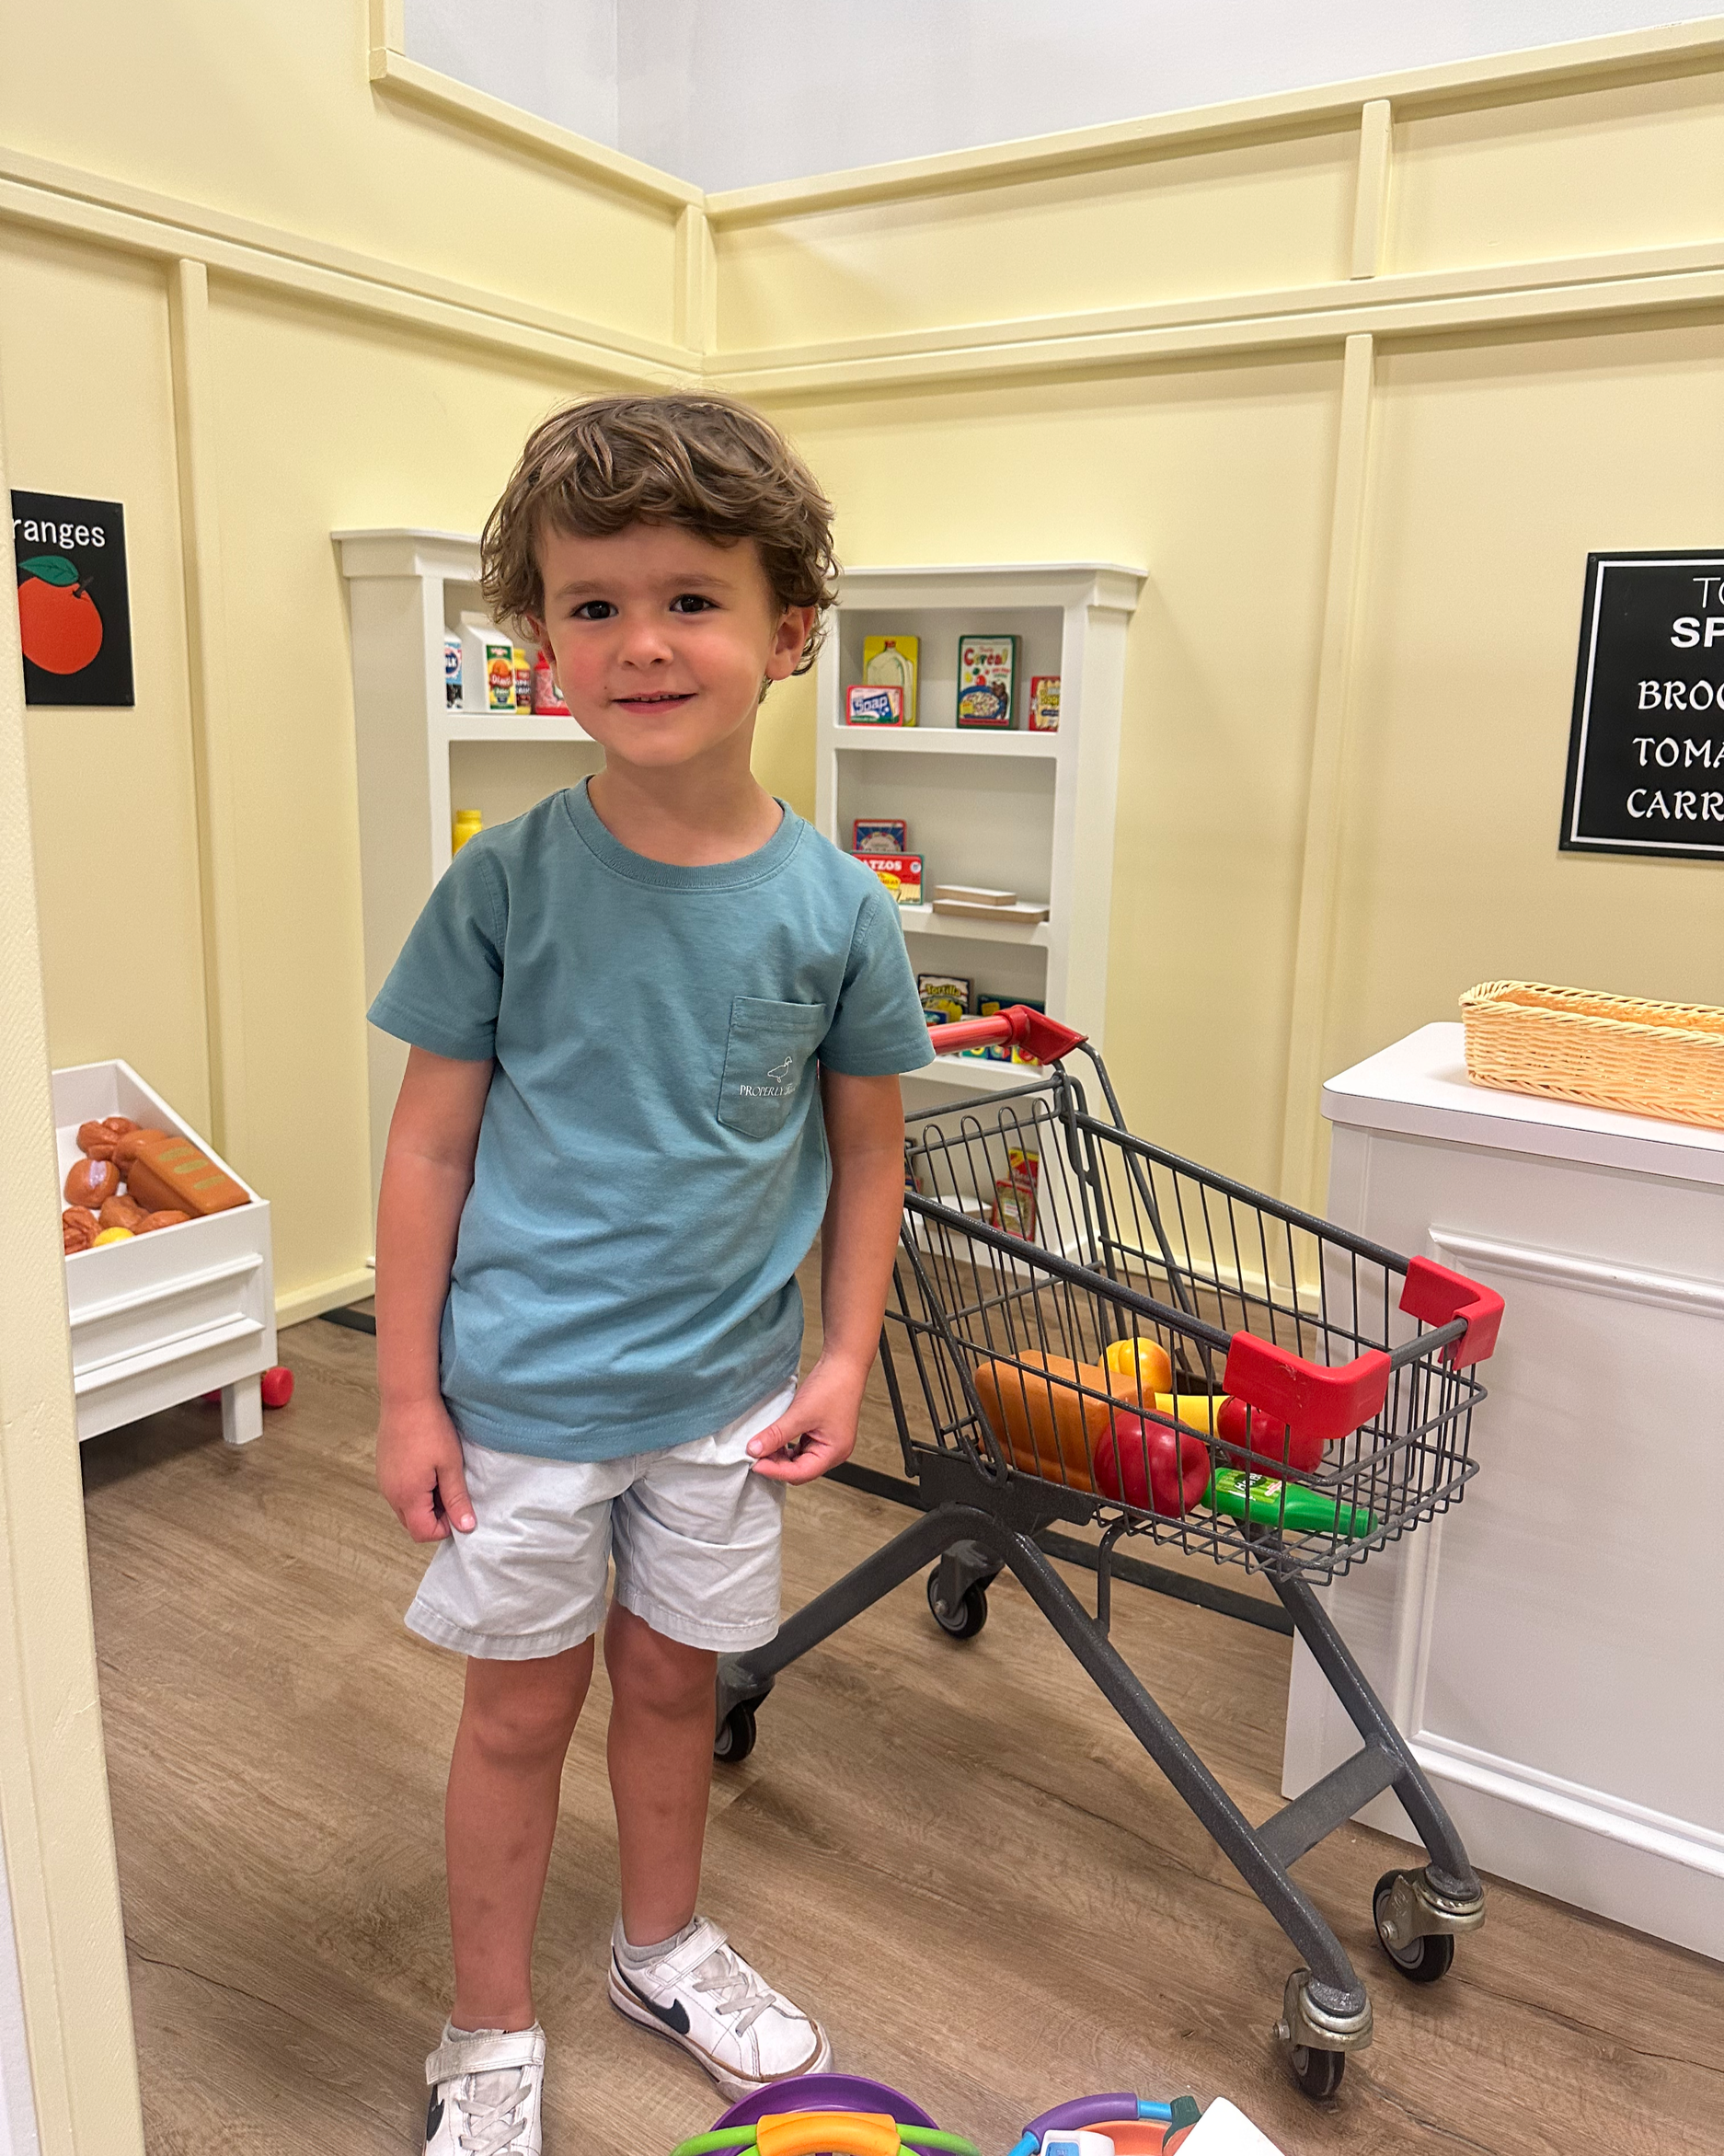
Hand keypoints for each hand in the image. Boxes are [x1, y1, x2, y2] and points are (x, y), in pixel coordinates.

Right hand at [377, 1394, 475, 1540]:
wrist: (406, 1398)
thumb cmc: (431, 1429)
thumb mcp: (451, 1465)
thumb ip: (457, 1499)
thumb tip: (465, 1526)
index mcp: (407, 1496)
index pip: (423, 1533)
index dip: (445, 1527)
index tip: (458, 1506)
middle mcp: (390, 1494)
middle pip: (412, 1524)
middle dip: (434, 1517)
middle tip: (451, 1491)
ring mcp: (384, 1481)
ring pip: (405, 1508)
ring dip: (424, 1503)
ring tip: (440, 1476)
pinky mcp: (383, 1469)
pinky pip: (399, 1492)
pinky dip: (414, 1490)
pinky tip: (427, 1467)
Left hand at [746, 1358, 866, 1483]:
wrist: (843, 1363)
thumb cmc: (833, 1386)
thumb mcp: (800, 1413)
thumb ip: (776, 1434)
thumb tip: (755, 1449)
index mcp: (834, 1452)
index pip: (800, 1473)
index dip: (776, 1471)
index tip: (755, 1464)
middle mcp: (834, 1451)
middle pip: (799, 1470)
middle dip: (777, 1464)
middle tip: (755, 1454)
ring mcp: (828, 1442)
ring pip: (798, 1459)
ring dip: (780, 1455)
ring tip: (762, 1446)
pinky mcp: (822, 1432)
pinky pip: (800, 1447)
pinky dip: (786, 1446)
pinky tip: (774, 1438)